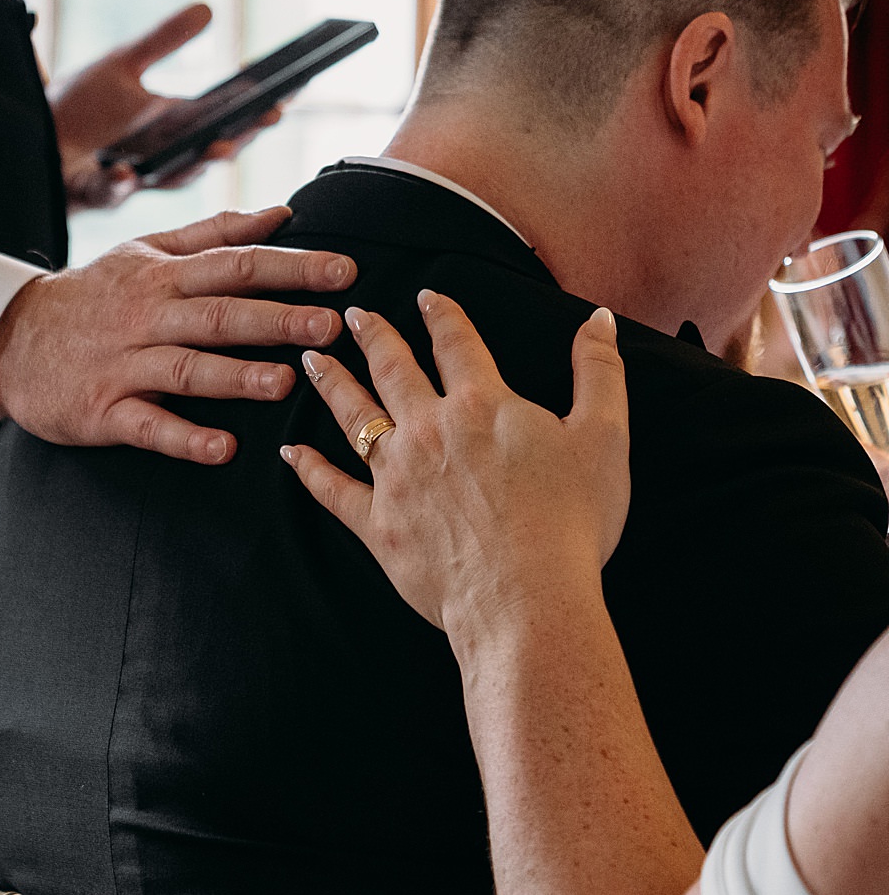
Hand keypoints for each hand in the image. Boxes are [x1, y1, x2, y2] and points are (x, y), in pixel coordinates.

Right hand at [0, 205, 355, 462]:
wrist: (10, 340)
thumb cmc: (92, 297)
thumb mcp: (146, 251)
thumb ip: (215, 233)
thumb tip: (281, 215)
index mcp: (164, 276)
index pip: (237, 264)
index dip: (292, 267)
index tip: (345, 271)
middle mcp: (147, 317)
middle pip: (218, 314)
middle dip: (276, 320)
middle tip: (329, 326)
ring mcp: (123, 365)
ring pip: (185, 368)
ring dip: (235, 376)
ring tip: (283, 382)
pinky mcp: (102, 411)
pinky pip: (146, 425)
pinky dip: (183, 437)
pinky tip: (221, 448)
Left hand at [49, 3, 282, 211]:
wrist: (28, 135)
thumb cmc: (77, 105)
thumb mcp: (123, 63)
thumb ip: (164, 40)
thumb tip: (208, 7)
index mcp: (172, 127)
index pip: (226, 117)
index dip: (258, 106)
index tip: (292, 88)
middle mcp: (159, 157)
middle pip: (211, 150)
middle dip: (244, 135)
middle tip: (272, 116)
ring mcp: (130, 179)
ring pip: (171, 179)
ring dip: (197, 164)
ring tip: (220, 145)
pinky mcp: (94, 192)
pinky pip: (109, 194)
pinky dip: (119, 187)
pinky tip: (128, 175)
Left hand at [281, 292, 629, 634]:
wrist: (525, 598)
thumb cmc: (571, 522)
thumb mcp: (604, 437)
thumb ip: (600, 372)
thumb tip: (599, 319)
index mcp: (482, 406)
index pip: (457, 345)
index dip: (441, 316)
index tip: (425, 296)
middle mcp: (429, 431)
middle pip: (393, 370)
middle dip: (373, 337)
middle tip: (353, 314)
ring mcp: (396, 477)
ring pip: (354, 417)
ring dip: (332, 384)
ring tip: (312, 359)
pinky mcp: (377, 524)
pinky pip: (333, 490)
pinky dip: (309, 470)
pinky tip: (289, 453)